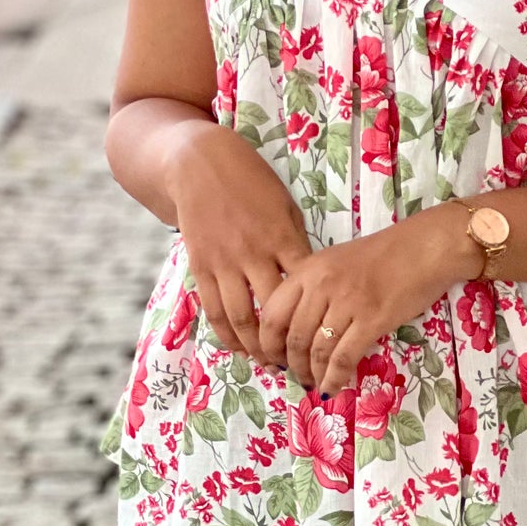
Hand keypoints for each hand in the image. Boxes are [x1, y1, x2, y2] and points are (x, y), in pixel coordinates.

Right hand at [168, 123, 312, 362]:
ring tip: (271, 363)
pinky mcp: (201, 267)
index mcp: (281, 236)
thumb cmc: (250, 180)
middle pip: (274, 311)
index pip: (304, 286)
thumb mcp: (283, 203)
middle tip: (301, 362)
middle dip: (288, 341)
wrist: (199, 163)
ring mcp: (224, 262)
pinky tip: (239, 347)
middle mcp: (252, 253)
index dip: (316, 315)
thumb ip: (294, 240)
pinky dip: (227, 334)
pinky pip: (214, 309)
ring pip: (241, 318)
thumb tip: (309, 277)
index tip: (328, 334)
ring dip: (257, 347)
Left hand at [256, 207, 474, 397]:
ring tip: (315, 383)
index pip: (272, 314)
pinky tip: (334, 387)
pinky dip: (335, 378)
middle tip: (297, 376)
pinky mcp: (371, 320)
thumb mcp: (336, 261)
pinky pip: (343, 358)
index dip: (267, 344)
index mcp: (308, 269)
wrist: (424, 247)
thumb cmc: (383, 254)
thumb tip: (297, 328)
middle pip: (293, 337)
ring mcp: (346, 303)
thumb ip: (313, 288)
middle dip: (291, 365)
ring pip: (316, 351)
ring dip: (313, 374)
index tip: (272, 359)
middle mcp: (321, 285)